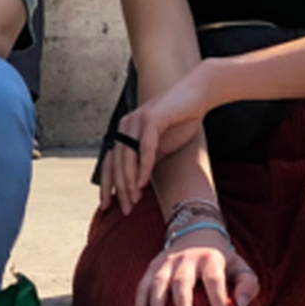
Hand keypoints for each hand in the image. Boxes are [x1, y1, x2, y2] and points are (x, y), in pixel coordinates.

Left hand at [101, 67, 215, 212]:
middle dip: (118, 190)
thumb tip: (137, 185)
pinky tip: (143, 183)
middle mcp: (125, 125)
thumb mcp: (161, 146)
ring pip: (127, 158)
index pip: (110, 163)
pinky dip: (143, 167)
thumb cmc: (181, 120)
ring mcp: (136, 120)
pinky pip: (144, 148)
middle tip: (125, 210)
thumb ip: (147, 161)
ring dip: (129, 182)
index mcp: (125, 131)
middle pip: (115, 163)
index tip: (106, 206)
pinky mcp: (151, 119)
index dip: (107, 185)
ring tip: (133, 201)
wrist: (198, 95)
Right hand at [134, 234, 259, 305]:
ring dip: (156, 304)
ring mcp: (166, 263)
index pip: (214, 279)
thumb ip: (248, 284)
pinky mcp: (152, 268)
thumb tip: (240, 304)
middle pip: (182, 280)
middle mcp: (186, 259)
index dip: (218, 299)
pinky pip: (142, 287)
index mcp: (210, 258)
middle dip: (183, 302)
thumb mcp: (240, 266)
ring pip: (158, 283)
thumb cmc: (221, 261)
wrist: (195, 232)